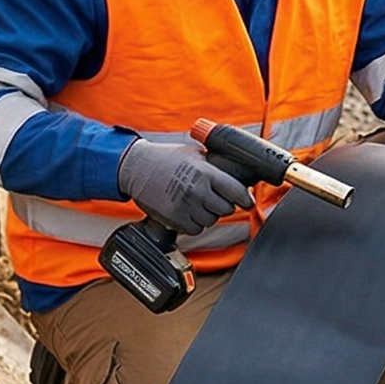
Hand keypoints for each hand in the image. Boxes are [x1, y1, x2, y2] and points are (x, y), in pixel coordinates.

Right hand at [117, 137, 251, 234]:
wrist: (136, 167)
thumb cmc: (165, 158)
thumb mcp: (194, 154)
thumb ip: (214, 166)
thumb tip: (236, 176)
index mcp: (205, 172)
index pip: (236, 191)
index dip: (245, 198)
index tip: (247, 202)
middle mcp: (197, 190)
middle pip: (226, 209)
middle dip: (222, 205)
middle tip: (213, 198)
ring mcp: (186, 206)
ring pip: (211, 221)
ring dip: (207, 215)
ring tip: (196, 202)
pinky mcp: (174, 219)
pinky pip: (195, 229)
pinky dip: (193, 223)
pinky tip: (186, 211)